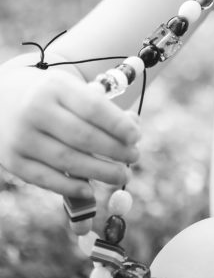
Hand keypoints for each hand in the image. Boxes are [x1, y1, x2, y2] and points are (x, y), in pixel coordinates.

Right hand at [0, 64, 140, 197]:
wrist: (2, 99)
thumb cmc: (51, 96)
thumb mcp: (72, 90)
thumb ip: (102, 108)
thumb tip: (133, 128)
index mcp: (55, 87)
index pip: (93, 107)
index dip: (118, 125)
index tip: (136, 136)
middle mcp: (36, 110)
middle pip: (82, 136)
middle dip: (114, 150)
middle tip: (135, 157)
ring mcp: (21, 137)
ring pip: (67, 160)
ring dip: (99, 171)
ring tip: (121, 175)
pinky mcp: (12, 160)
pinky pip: (45, 178)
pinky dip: (70, 187)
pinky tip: (90, 190)